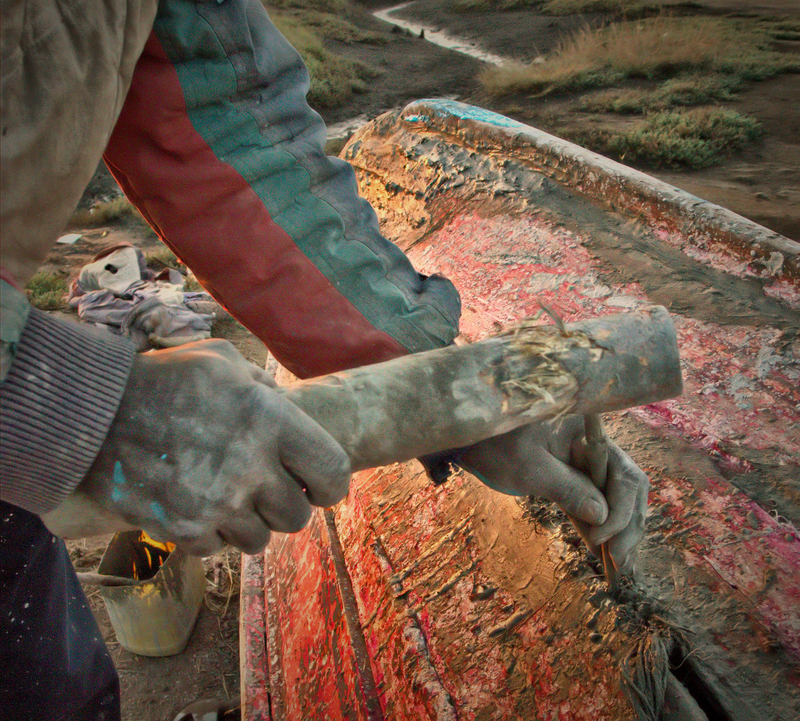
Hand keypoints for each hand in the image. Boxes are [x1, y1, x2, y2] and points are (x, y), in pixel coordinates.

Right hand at [41, 339, 350, 554]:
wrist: (94, 411)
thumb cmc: (165, 380)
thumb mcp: (224, 363)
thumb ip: (264, 389)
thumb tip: (288, 411)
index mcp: (269, 421)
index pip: (333, 472)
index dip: (330, 484)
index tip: (318, 485)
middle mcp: (249, 468)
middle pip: (296, 517)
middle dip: (285, 505)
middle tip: (265, 489)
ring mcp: (215, 504)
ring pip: (259, 540)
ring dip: (249, 523)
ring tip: (228, 497)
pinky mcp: (182, 529)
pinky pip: (216, 548)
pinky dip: (211, 534)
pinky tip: (196, 505)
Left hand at [458, 417, 648, 574]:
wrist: (465, 438)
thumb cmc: (491, 443)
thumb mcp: (527, 467)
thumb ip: (566, 488)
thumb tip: (602, 516)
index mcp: (587, 433)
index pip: (623, 473)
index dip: (619, 509)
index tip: (600, 538)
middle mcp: (593, 447)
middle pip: (626, 487)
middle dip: (627, 524)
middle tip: (619, 562)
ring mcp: (584, 463)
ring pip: (616, 498)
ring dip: (619, 530)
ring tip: (618, 565)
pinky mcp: (571, 478)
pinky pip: (595, 503)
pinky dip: (601, 526)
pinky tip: (604, 552)